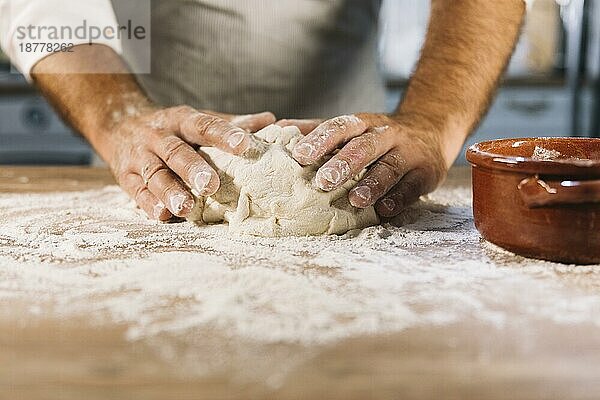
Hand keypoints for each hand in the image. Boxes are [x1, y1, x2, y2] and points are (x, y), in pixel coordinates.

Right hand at [104, 106, 275, 220]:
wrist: (118, 123)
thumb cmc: (172, 128)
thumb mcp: (197, 120)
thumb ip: (231, 123)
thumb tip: (271, 120)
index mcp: (181, 120)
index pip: (204, 125)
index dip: (224, 134)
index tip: (244, 145)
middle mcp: (158, 135)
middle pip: (176, 151)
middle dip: (193, 168)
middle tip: (212, 185)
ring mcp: (139, 156)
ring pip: (154, 174)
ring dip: (170, 191)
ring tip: (186, 208)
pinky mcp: (125, 176)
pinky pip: (136, 191)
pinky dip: (149, 204)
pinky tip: (163, 215)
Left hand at [291, 113, 447, 217]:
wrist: (431, 130)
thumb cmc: (378, 136)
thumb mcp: (352, 128)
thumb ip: (316, 130)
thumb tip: (276, 128)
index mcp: (363, 124)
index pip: (340, 127)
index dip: (320, 140)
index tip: (300, 155)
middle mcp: (385, 135)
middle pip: (364, 146)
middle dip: (343, 163)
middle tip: (322, 181)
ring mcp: (408, 153)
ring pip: (389, 166)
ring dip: (372, 183)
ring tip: (355, 200)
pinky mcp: (425, 173)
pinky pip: (412, 186)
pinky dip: (398, 198)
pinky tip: (384, 210)